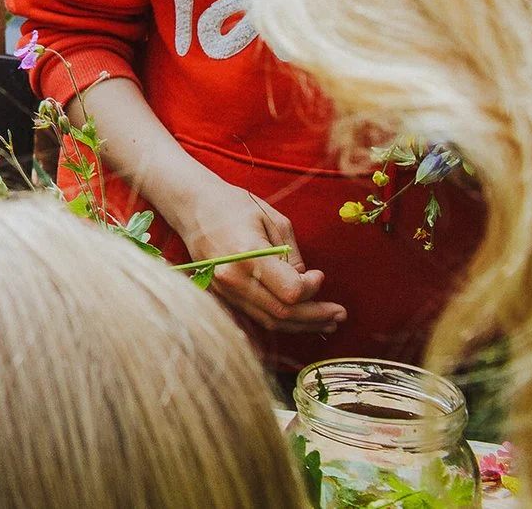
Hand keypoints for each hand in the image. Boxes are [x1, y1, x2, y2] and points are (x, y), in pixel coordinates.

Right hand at [169, 178, 343, 334]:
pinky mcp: (221, 295)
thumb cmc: (234, 206)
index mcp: (247, 254)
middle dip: (317, 317)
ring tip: (329, 322)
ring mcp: (224, 289)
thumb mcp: (273, 219)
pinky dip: (282, 321)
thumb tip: (306, 283)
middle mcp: (232, 278)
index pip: (291, 291)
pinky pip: (257, 315)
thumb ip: (293, 254)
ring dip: (303, 325)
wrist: (191, 206)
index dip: (313, 289)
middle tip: (340, 315)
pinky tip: (302, 319)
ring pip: (270, 321)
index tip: (320, 275)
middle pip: (283, 313)